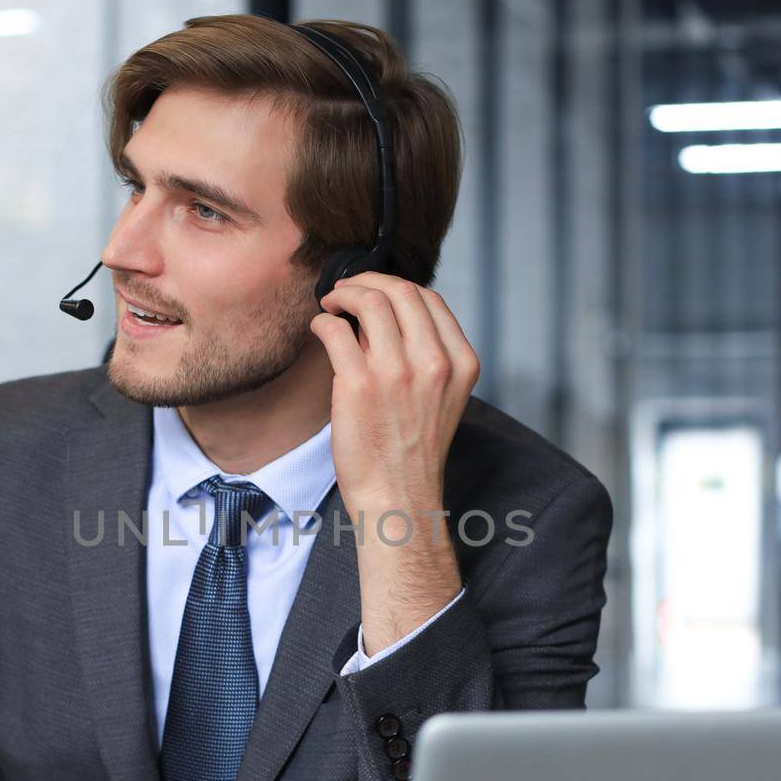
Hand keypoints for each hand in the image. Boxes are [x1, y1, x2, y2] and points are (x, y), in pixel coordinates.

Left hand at [309, 272, 478, 653]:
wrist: (398, 499)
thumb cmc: (413, 452)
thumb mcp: (442, 399)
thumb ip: (428, 357)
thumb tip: (388, 315)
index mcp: (461, 364)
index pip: (430, 299)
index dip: (396, 286)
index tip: (375, 291)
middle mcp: (434, 362)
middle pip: (400, 290)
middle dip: (367, 281)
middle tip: (345, 291)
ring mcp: (396, 372)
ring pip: (368, 301)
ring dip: (343, 295)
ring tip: (330, 305)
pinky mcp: (359, 384)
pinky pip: (335, 330)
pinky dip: (323, 321)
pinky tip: (319, 329)